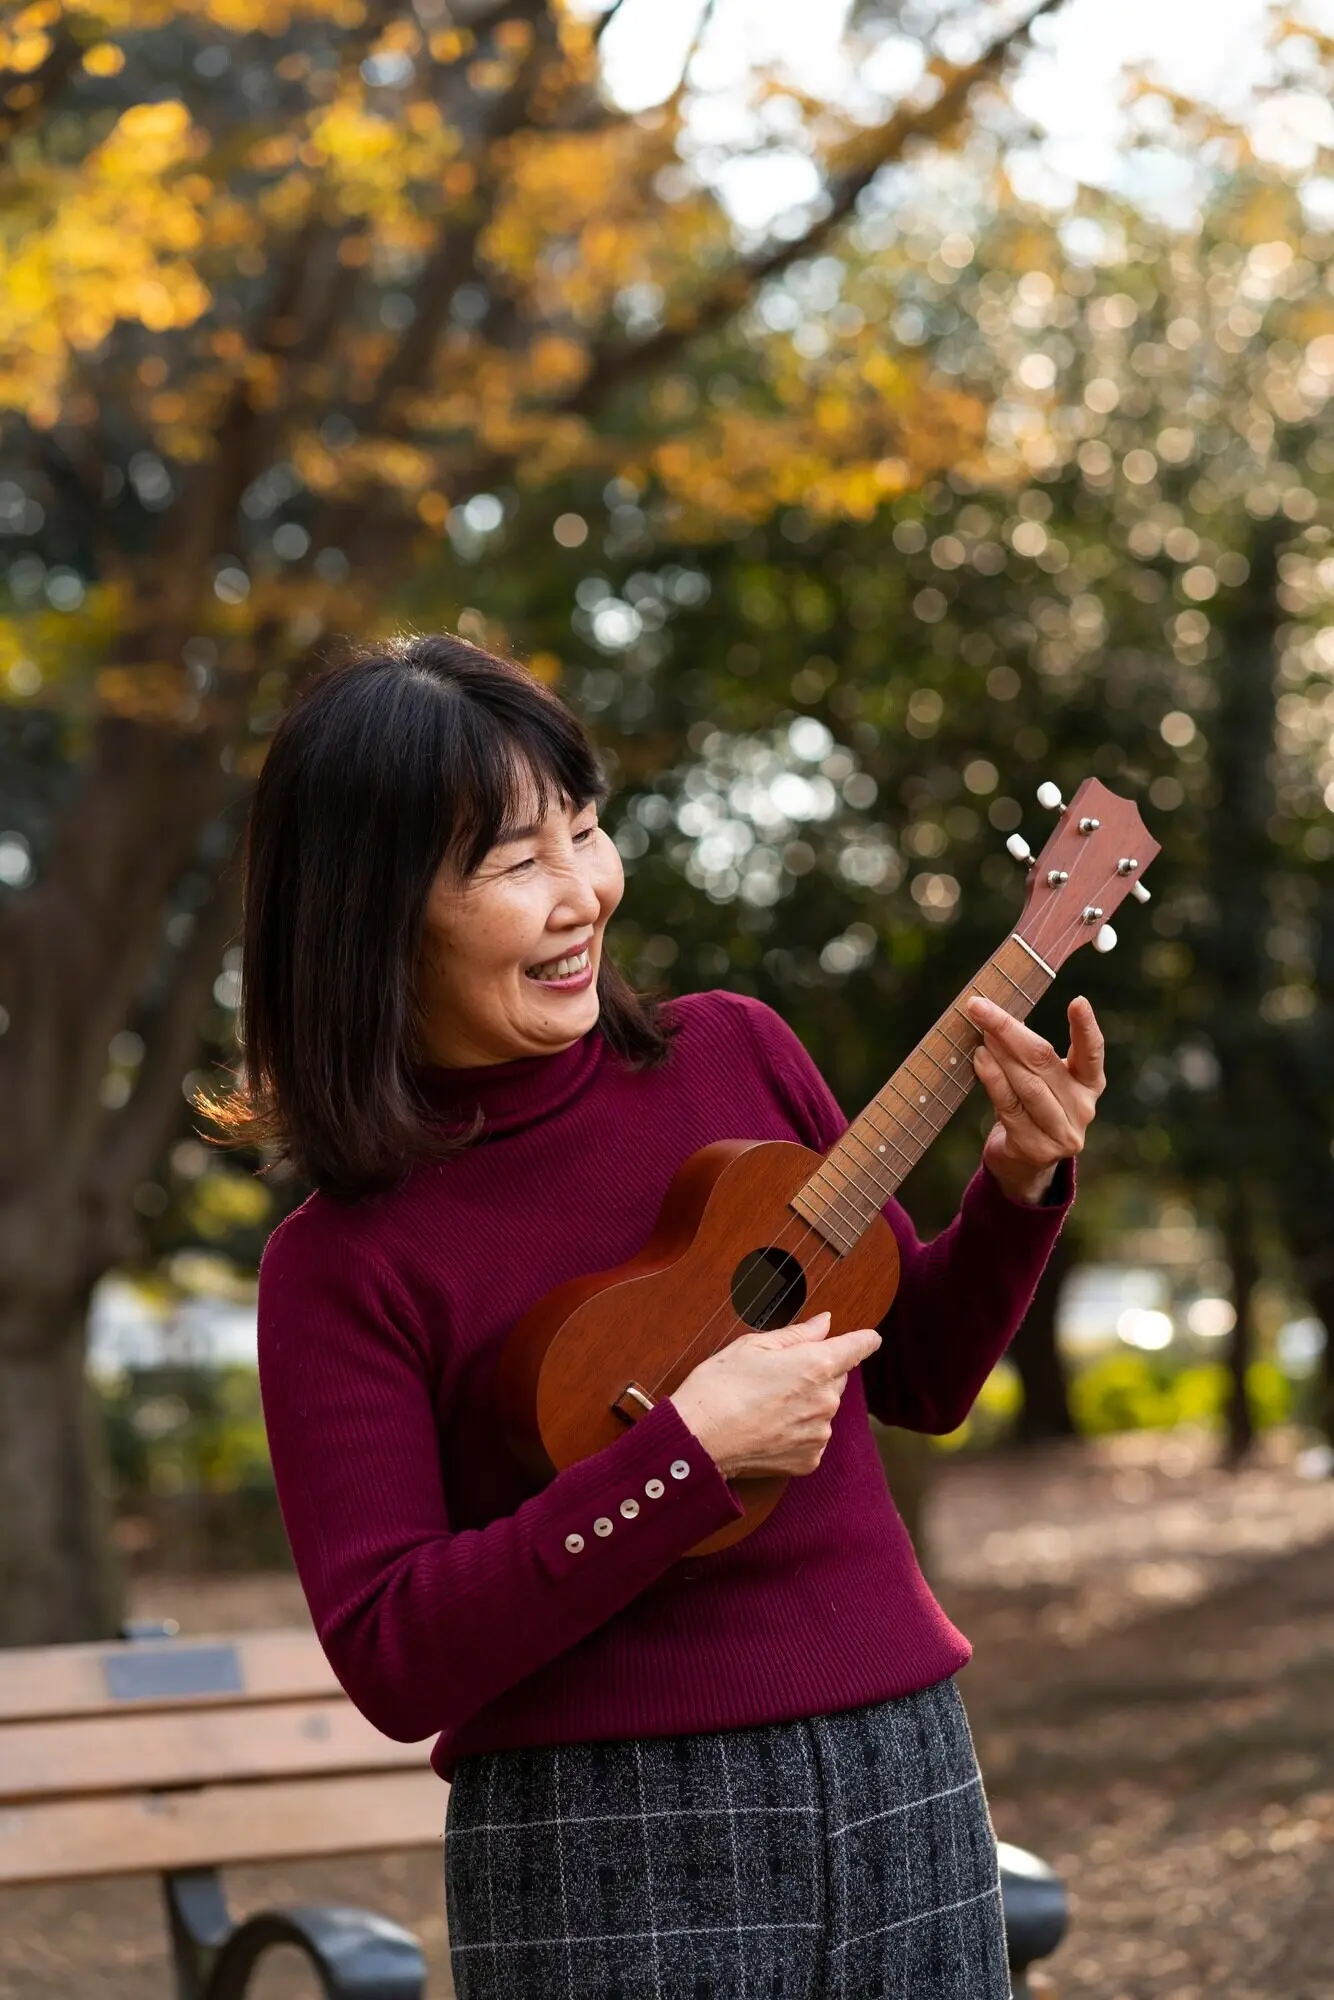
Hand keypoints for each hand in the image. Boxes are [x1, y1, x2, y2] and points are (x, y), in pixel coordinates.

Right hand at [668, 1310, 881, 1480]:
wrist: (698, 1441)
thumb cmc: (719, 1387)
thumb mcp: (752, 1346)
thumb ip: (797, 1334)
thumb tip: (825, 1323)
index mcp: (817, 1365)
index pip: (859, 1346)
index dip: (863, 1339)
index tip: (868, 1338)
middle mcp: (827, 1400)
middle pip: (836, 1378)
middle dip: (817, 1373)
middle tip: (778, 1375)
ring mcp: (820, 1433)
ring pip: (823, 1409)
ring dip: (806, 1404)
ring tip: (766, 1405)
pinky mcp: (809, 1459)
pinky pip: (811, 1437)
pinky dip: (796, 1432)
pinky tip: (767, 1427)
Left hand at [965, 993, 1104, 1205]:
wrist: (1023, 1164)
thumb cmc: (1031, 1109)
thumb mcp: (1042, 1081)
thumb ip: (1032, 1054)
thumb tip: (997, 1013)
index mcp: (1090, 1085)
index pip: (1092, 1053)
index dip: (1086, 1028)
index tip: (1078, 1001)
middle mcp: (1082, 1108)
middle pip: (1044, 1062)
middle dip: (1009, 1030)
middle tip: (981, 1007)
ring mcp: (1062, 1132)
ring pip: (1027, 1084)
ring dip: (999, 1053)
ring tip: (980, 1030)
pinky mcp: (1036, 1148)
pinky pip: (1010, 1107)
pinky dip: (992, 1079)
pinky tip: (980, 1059)